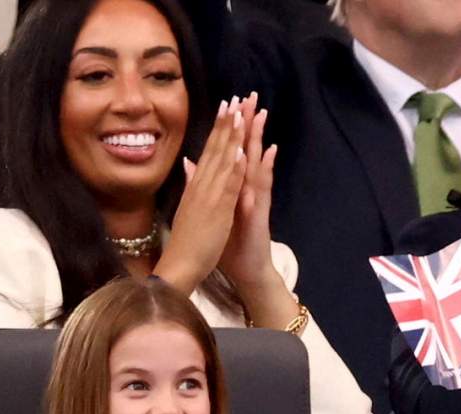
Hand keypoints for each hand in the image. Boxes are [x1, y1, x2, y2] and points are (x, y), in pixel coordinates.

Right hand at [155, 97, 247, 292]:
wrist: (180, 265)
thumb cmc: (187, 240)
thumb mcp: (190, 207)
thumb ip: (191, 184)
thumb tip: (189, 163)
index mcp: (197, 185)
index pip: (210, 150)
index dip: (219, 127)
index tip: (227, 105)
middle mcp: (202, 186)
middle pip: (216, 149)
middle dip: (227, 123)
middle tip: (236, 97)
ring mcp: (209, 197)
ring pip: (222, 162)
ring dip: (231, 137)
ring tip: (239, 113)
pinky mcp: (217, 212)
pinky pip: (227, 188)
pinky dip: (233, 170)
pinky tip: (240, 153)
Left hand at [216, 93, 296, 327]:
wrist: (244, 269)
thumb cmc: (225, 242)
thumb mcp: (210, 210)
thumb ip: (204, 184)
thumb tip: (192, 163)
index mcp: (228, 186)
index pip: (228, 150)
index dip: (229, 127)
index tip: (229, 101)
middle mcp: (244, 189)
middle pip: (244, 150)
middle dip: (246, 123)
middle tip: (251, 96)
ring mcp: (253, 199)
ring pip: (255, 163)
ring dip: (258, 139)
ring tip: (261, 115)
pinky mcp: (258, 212)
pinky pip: (262, 188)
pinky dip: (264, 169)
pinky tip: (269, 153)